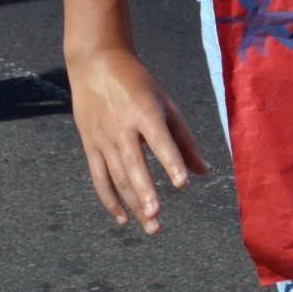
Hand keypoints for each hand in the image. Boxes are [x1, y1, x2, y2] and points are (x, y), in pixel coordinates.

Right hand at [68, 47, 208, 234]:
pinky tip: (123, 218)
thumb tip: (203, 170)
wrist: (96, 66)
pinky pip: (99, 178)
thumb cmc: (139, 84)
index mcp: (144, 112)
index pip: (160, 141)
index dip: (171, 162)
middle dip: (145, 194)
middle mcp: (121, 128)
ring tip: (149, 224)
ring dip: (132, 203)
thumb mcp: (166, 103)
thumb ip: (184, 138)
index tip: (182, 184)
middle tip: (158, 218)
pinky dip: (110, 200)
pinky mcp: (89, 146)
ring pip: (117, 177)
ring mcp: (102, 139)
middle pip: (134, 166)